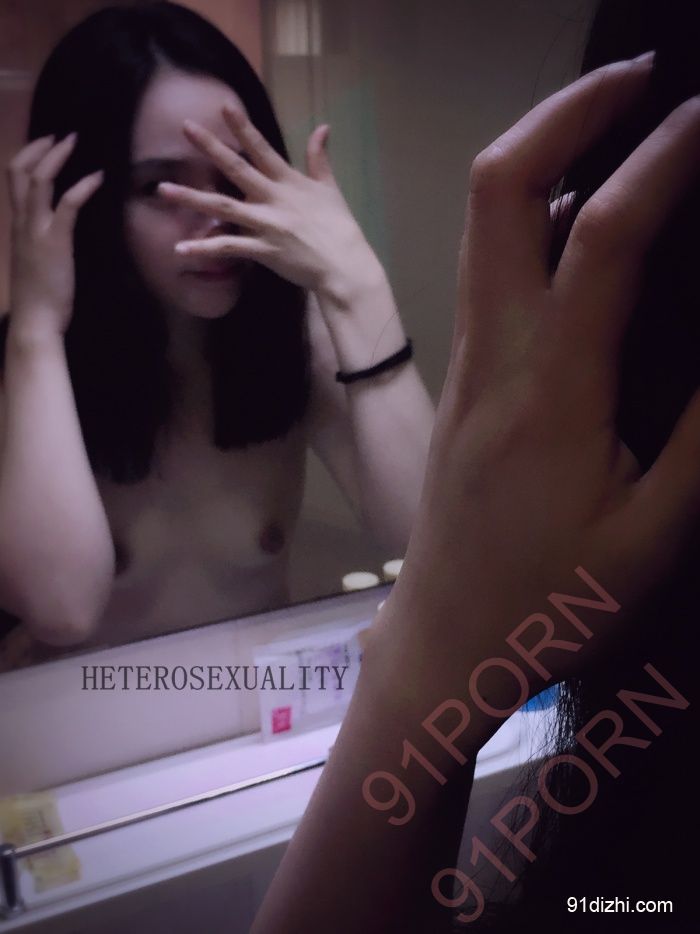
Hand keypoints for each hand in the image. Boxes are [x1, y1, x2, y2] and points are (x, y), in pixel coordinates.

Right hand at [7, 134, 102, 335]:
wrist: (35, 320)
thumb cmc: (40, 298)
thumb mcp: (38, 261)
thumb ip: (43, 242)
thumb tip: (59, 231)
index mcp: (17, 226)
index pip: (13, 180)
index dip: (28, 158)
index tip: (44, 145)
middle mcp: (21, 222)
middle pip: (18, 171)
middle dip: (38, 148)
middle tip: (59, 135)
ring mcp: (35, 230)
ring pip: (38, 180)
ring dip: (56, 156)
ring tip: (73, 142)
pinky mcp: (54, 241)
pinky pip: (67, 204)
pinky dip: (82, 186)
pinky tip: (98, 177)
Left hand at [157, 106, 379, 296]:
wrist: (345, 266)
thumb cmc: (339, 229)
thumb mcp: (330, 189)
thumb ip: (319, 158)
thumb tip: (323, 127)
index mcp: (289, 182)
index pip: (262, 148)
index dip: (242, 127)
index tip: (223, 106)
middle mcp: (273, 199)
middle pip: (236, 168)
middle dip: (210, 146)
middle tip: (186, 127)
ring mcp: (266, 225)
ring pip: (222, 207)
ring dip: (191, 198)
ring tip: (163, 189)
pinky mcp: (264, 251)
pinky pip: (228, 247)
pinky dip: (204, 248)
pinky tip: (181, 249)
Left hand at [376, 56, 699, 705]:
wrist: (443, 639)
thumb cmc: (549, 603)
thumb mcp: (651, 532)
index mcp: (549, 389)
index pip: (600, 233)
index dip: (662, 157)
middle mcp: (492, 354)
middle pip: (497, 192)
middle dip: (564, 113)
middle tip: (641, 80)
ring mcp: (465, 362)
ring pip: (482, 226)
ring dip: (543, 155)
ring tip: (620, 128)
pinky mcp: (460, 380)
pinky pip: (486, 270)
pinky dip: (531, 216)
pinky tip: (580, 220)